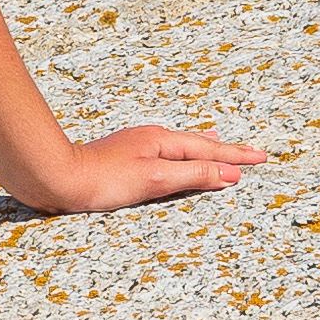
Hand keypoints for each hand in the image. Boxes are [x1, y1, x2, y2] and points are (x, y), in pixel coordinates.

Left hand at [8, 119, 267, 214]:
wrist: (58, 177)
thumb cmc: (104, 180)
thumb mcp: (155, 179)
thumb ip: (193, 175)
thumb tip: (228, 174)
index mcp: (162, 141)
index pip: (209, 151)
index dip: (236, 157)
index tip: (261, 158)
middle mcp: (152, 138)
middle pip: (199, 144)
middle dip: (227, 151)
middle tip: (254, 154)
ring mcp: (138, 146)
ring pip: (182, 146)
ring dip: (206, 149)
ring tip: (221, 145)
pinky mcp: (126, 157)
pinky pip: (167, 151)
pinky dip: (183, 153)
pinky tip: (177, 155)